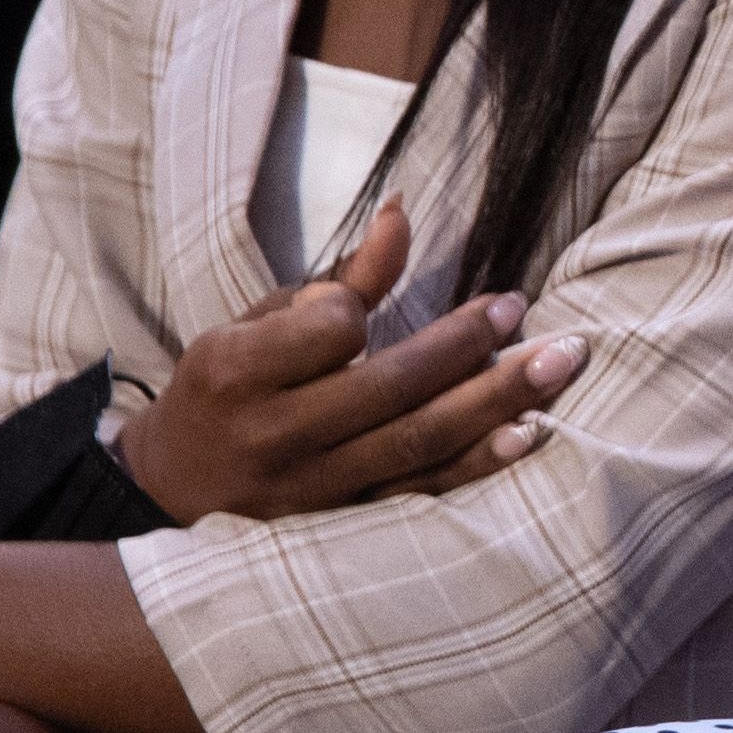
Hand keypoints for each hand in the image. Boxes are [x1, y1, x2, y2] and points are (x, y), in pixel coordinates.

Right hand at [113, 200, 575, 523]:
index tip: (360, 305)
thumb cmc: (227, 388)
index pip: (324, 333)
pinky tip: (529, 433)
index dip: (352, 311)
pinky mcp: (339, 524)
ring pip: (416, 444)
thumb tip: (403, 209)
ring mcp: (308, 489)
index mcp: (234, 373)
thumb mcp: (260, 325)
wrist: (173, 486)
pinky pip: (420, 493)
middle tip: (519, 309)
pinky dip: (478, 463)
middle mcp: (270, 436)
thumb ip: (340, 279)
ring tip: (559, 362)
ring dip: (496, 402)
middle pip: (388, 389)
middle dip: (466, 347)